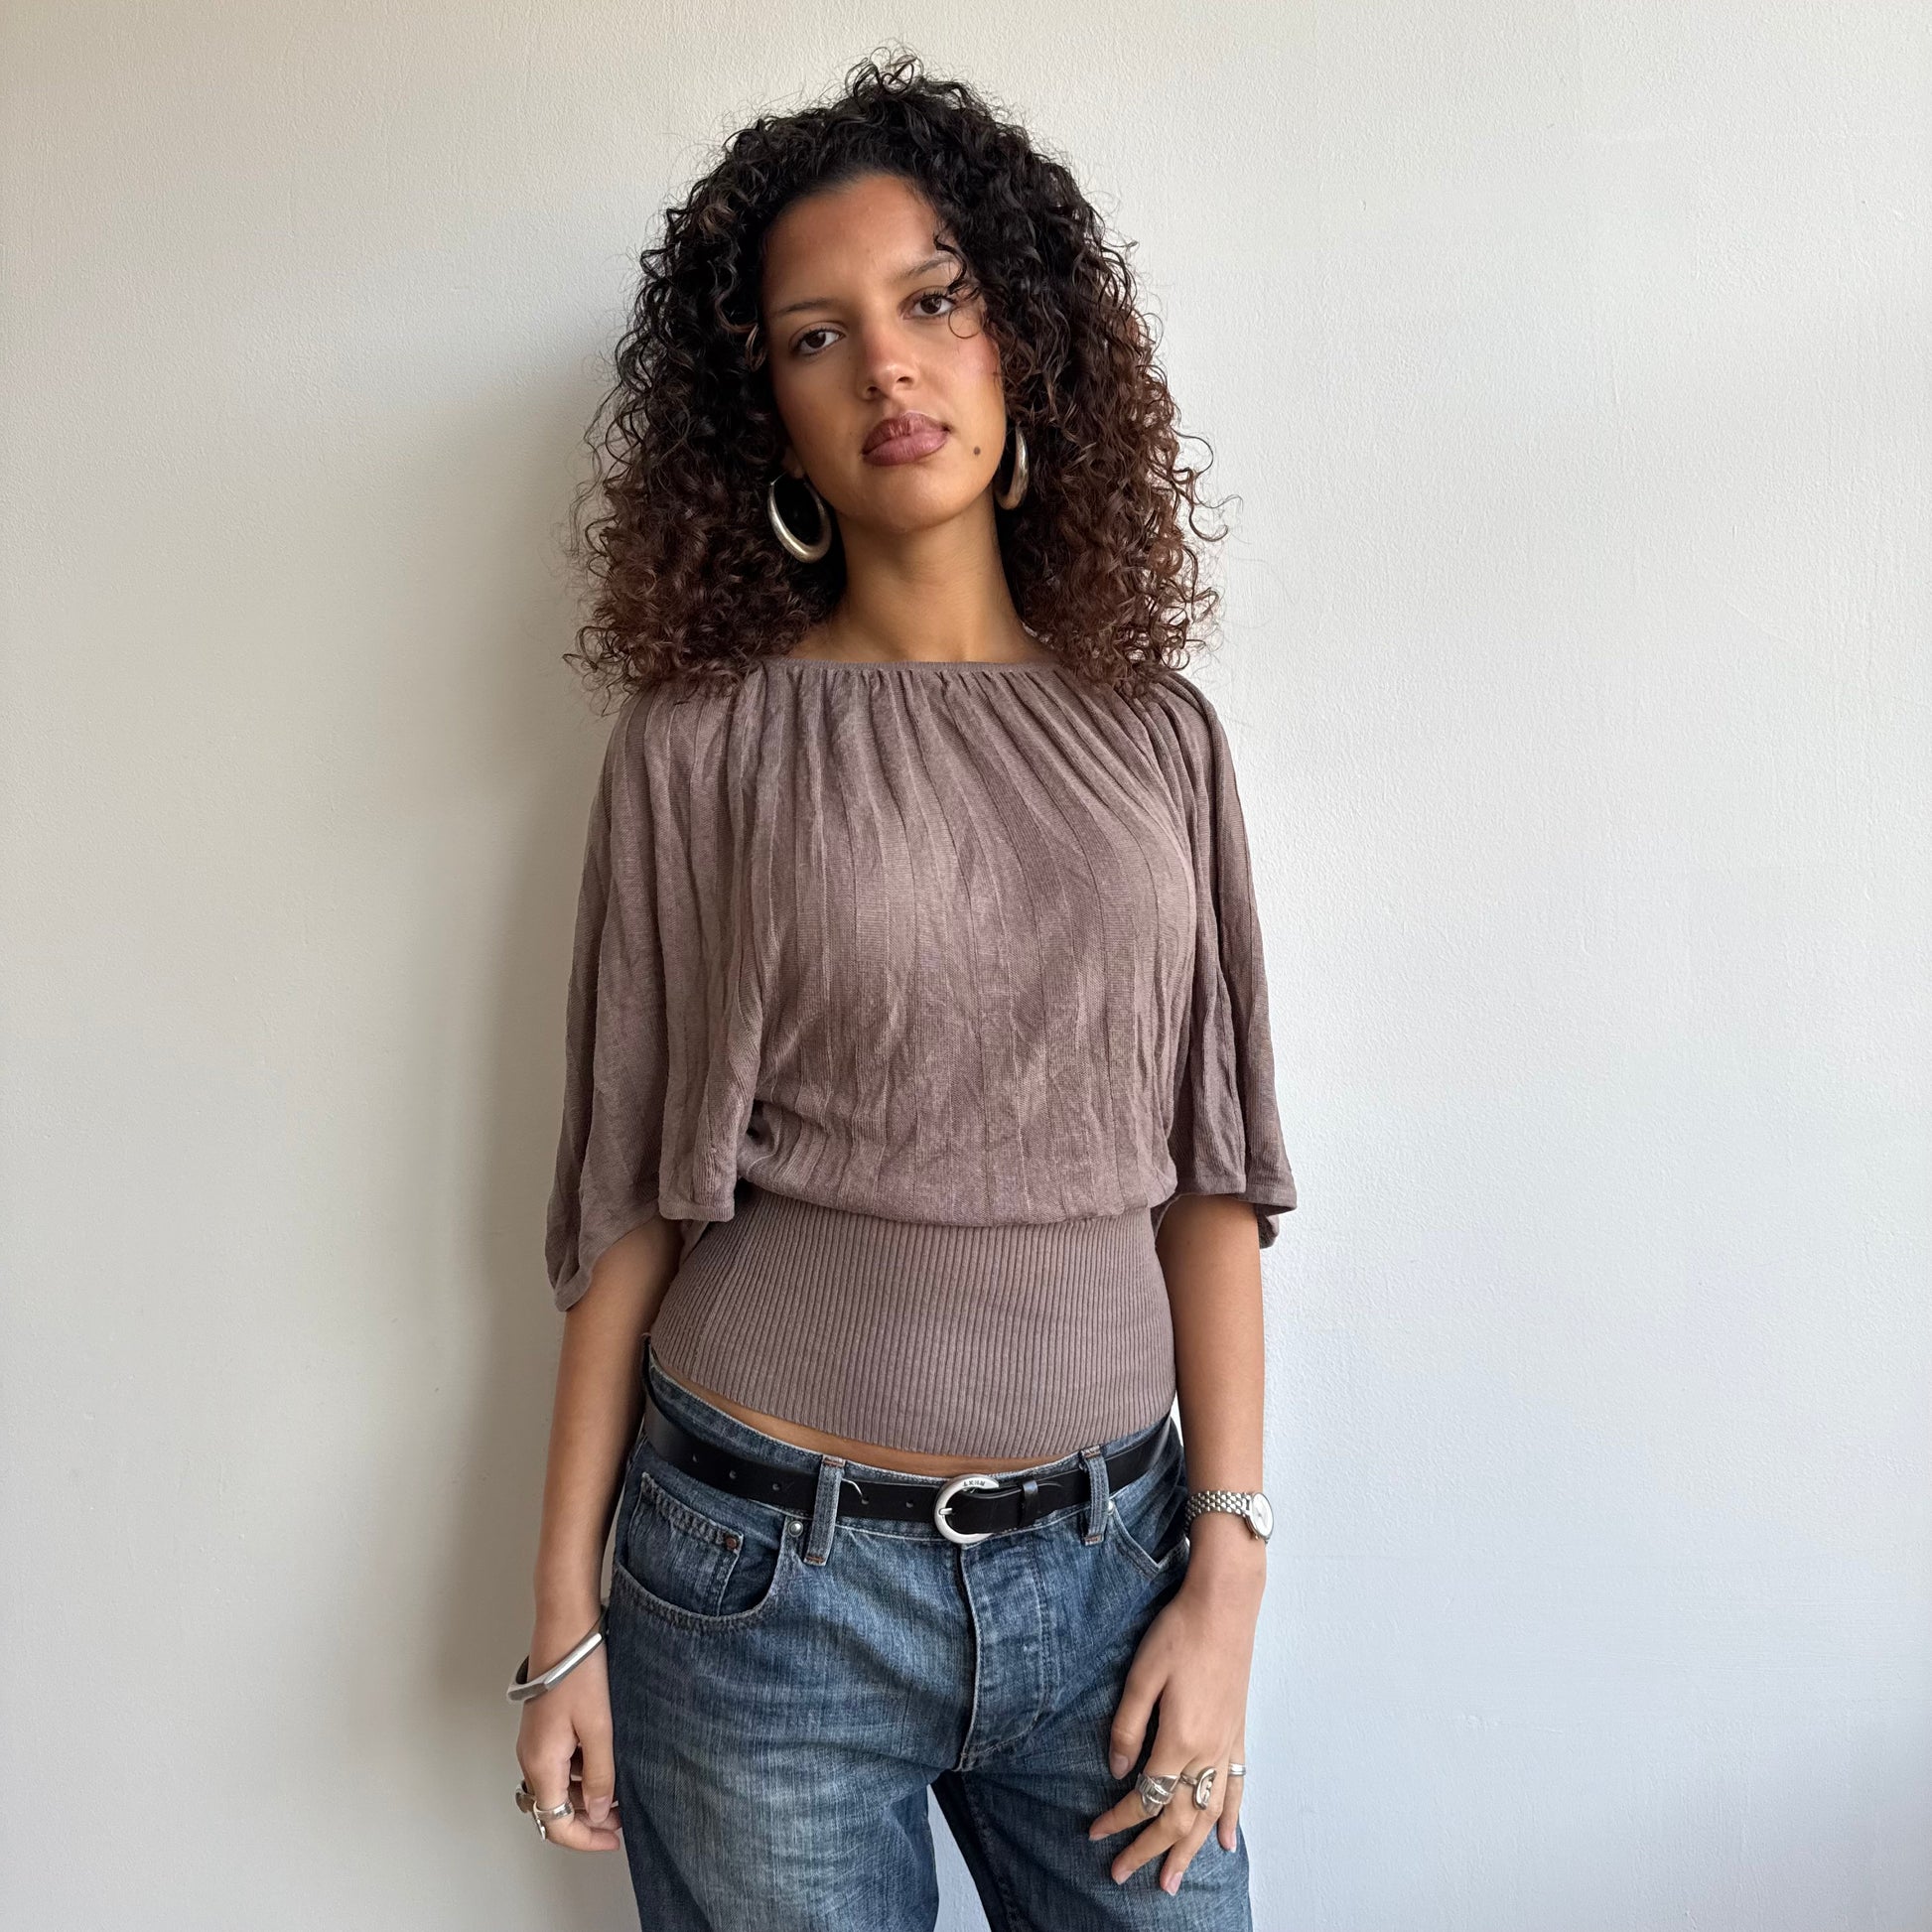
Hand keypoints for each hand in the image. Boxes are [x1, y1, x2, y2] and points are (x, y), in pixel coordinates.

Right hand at [514, 1633, 620, 1852]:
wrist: (565, 1629)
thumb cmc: (579, 1671)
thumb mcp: (599, 1729)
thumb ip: (599, 1776)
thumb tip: (598, 1813)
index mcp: (541, 1763)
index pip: (556, 1823)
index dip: (585, 1839)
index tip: (614, 1840)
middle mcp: (531, 1758)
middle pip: (554, 1808)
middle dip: (588, 1819)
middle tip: (621, 1818)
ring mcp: (536, 1743)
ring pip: (558, 1787)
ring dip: (585, 1796)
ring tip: (620, 1790)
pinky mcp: (544, 1728)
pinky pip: (559, 1764)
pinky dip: (580, 1773)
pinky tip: (606, 1762)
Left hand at [1086, 1544, 1261, 1891]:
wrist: (1224, 1606)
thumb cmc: (1179, 1633)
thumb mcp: (1141, 1676)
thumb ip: (1127, 1727)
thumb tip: (1116, 1771)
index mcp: (1178, 1740)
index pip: (1145, 1797)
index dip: (1118, 1820)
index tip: (1094, 1834)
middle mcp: (1207, 1752)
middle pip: (1177, 1817)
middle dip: (1148, 1850)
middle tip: (1122, 1875)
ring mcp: (1227, 1746)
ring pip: (1209, 1814)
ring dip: (1188, 1851)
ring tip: (1172, 1881)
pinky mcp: (1238, 1734)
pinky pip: (1238, 1788)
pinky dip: (1233, 1819)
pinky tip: (1228, 1843)